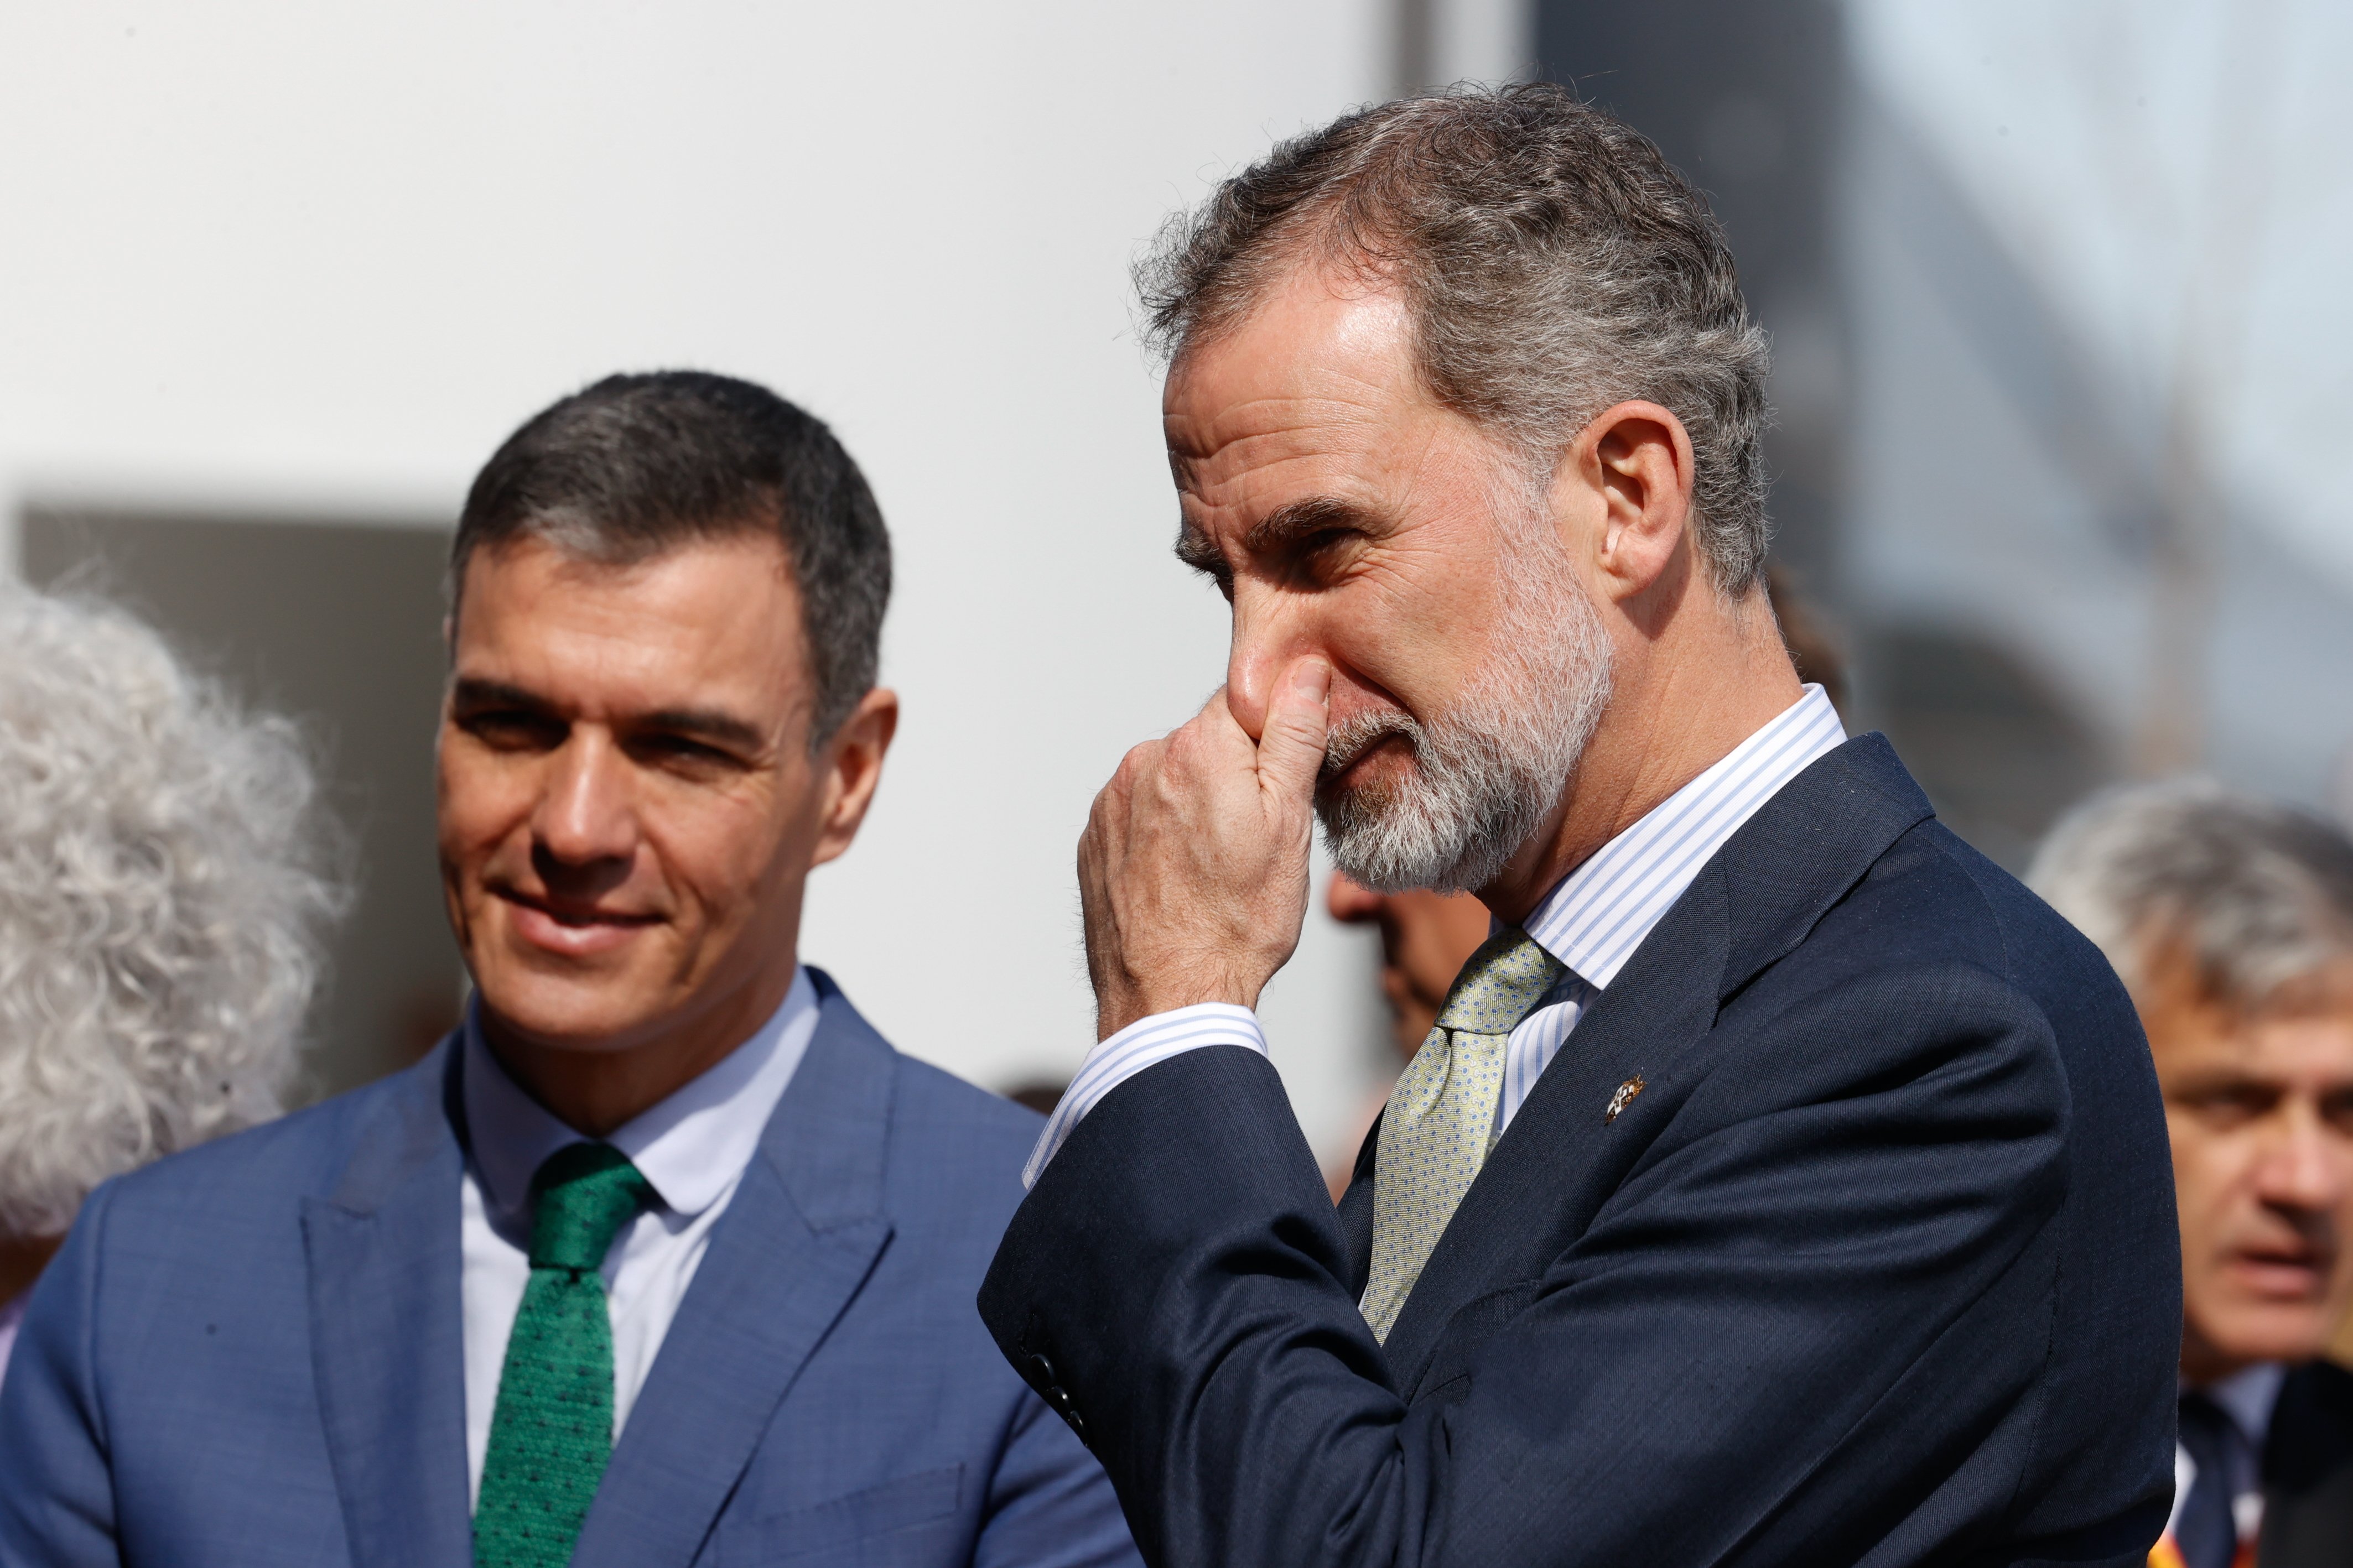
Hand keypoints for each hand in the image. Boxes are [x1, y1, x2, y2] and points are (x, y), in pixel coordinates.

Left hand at [1080, 657, 1331, 1038]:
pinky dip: (1163, 835)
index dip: (1273, 740)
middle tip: (1253, 839)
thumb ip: (1294, 736)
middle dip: (1234, 773)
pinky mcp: (1094, 839)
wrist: (1170, 998)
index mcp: (1197, 747)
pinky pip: (1140, 815)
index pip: (1246, 701)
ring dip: (1196, 805)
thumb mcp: (1289, 824)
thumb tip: (1303, 670)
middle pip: (1207, 741)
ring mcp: (1111, 803)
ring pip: (1173, 778)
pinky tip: (1182, 878)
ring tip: (1215, 867)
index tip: (1279, 787)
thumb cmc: (1238, 921)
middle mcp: (1143, 763)